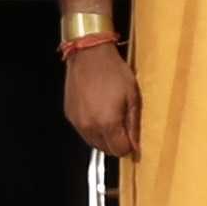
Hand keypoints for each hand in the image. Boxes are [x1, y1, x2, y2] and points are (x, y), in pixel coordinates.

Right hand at [60, 43, 139, 157]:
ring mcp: (78, 122)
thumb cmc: (113, 71)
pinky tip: (97, 111)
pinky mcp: (70, 115)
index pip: (120, 151)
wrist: (89, 54)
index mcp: (108, 123)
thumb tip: (136, 144)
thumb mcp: (133, 96)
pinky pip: (83, 130)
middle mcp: (90, 126)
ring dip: (103, 136)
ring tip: (109, 116)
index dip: (128, 146)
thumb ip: (134, 124)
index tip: (131, 136)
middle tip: (122, 125)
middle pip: (106, 150)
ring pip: (93, 142)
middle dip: (116, 142)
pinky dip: (92, 127)